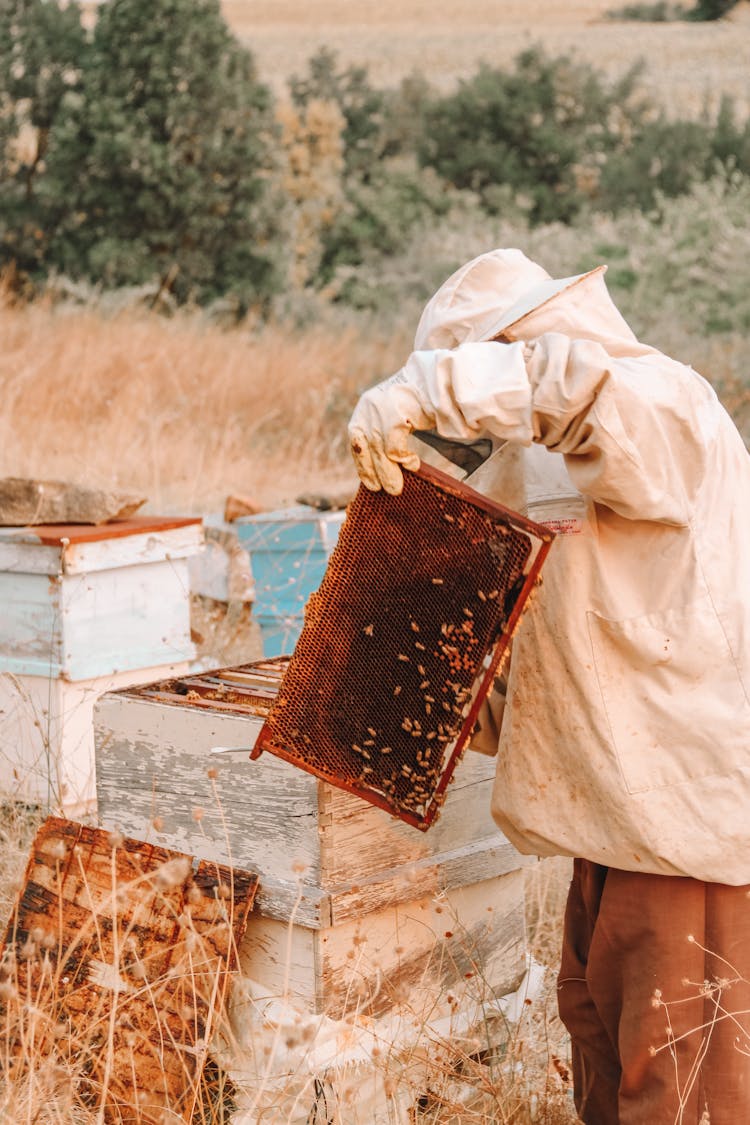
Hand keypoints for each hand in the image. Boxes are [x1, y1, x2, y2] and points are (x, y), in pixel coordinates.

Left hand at [348, 369, 432, 494]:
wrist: (437, 379)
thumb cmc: (417, 402)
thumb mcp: (394, 415)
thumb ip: (385, 434)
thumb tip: (381, 466)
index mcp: (366, 407)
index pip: (356, 439)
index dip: (362, 463)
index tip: (369, 482)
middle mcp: (369, 406)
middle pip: (367, 446)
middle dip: (374, 471)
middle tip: (384, 491)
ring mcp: (382, 409)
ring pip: (380, 450)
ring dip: (389, 472)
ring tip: (397, 489)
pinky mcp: (396, 414)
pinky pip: (394, 446)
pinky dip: (403, 459)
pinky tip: (413, 465)